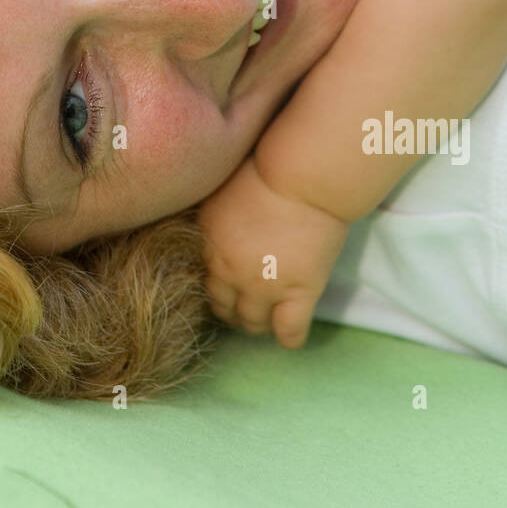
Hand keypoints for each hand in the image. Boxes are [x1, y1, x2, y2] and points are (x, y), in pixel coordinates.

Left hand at [196, 156, 349, 347]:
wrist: (302, 175)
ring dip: (258, 322)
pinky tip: (291, 330)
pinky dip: (289, 337)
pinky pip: (289, 334)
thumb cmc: (266, 170)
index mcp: (209, 244)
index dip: (219, 284)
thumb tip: (212, 234)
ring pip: (252, 324)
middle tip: (248, 302)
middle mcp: (229, 271)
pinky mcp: (297, 294)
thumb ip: (213, 222)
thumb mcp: (222, 192)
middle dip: (233, 309)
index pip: (204, 281)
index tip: (230, 282)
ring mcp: (263, 287)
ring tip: (269, 314)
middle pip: (223, 308)